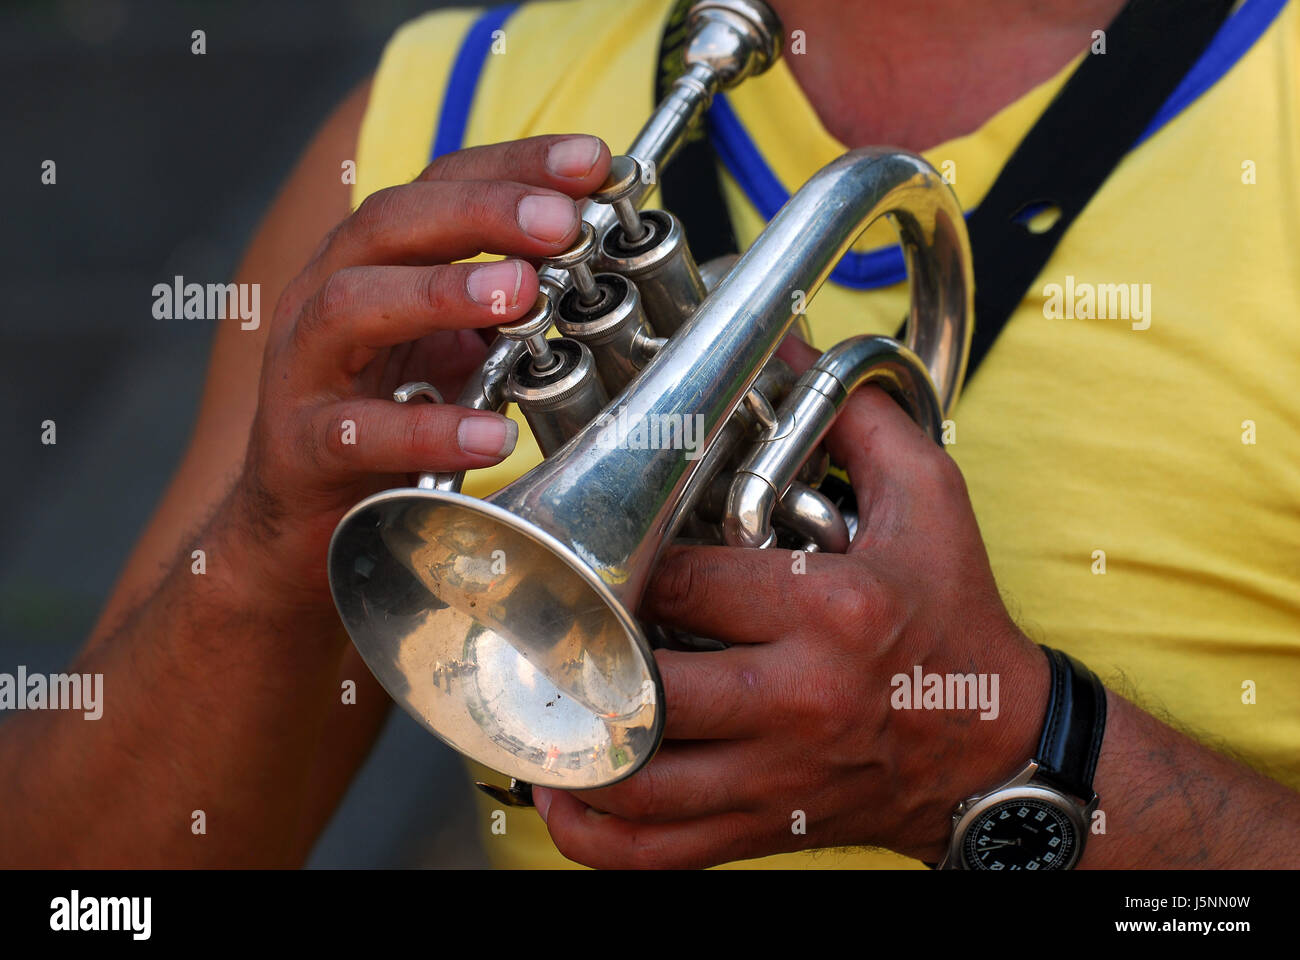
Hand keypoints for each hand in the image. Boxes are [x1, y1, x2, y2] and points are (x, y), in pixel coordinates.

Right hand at [225, 135, 611, 611]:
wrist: (300, 523)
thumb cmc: (384, 420)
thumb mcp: (453, 349)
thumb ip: (505, 306)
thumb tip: (597, 262)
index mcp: (373, 264)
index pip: (439, 186)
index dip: (514, 166)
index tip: (591, 161)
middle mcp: (328, 296)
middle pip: (392, 224)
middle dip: (482, 212)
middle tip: (562, 221)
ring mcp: (306, 369)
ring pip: (353, 306)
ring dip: (442, 292)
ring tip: (523, 294)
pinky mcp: (303, 446)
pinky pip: (357, 431)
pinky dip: (427, 431)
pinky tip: (491, 435)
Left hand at [533, 340, 1048, 867]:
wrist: (993, 747)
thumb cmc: (954, 618)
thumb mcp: (931, 502)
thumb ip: (860, 421)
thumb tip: (792, 346)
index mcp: (827, 612)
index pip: (680, 581)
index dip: (616, 561)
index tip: (590, 547)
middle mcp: (795, 700)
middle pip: (642, 686)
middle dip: (574, 653)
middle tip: (540, 622)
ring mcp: (775, 775)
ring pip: (632, 782)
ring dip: (563, 747)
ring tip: (529, 703)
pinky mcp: (764, 825)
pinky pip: (655, 853)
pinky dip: (593, 833)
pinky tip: (565, 789)